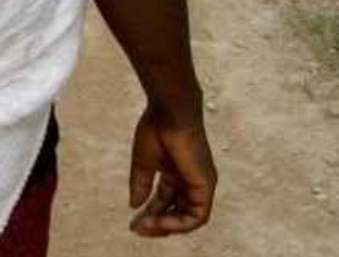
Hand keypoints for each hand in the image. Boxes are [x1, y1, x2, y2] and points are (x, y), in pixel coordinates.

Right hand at [128, 105, 216, 237]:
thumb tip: (134, 205)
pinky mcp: (205, 185)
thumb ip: (141, 184)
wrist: (170, 109)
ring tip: (146, 226)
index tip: (133, 221)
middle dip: (157, 223)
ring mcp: (200, 184)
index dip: (150, 212)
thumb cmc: (157, 126)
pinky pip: (197, 216)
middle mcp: (190, 180)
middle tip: (138, 228)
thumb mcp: (144, 161)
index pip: (165, 201)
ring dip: (167, 226)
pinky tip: (160, 222)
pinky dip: (179, 223)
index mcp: (176, 172)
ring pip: (188, 218)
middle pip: (176, 212)